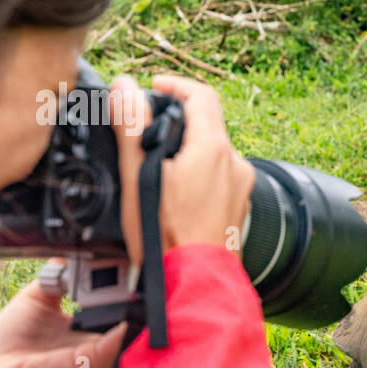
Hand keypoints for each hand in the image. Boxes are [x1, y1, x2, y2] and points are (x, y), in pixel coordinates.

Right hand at [108, 74, 254, 265]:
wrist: (194, 282)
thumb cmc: (164, 236)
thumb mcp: (138, 176)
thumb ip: (132, 126)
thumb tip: (125, 87)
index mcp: (213, 148)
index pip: (201, 95)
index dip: (175, 85)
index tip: (154, 87)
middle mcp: (235, 164)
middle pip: (208, 124)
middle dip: (177, 121)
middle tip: (147, 130)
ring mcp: (241, 187)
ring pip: (213, 152)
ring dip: (187, 150)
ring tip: (156, 168)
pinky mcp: (239, 206)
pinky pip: (219, 176)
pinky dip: (199, 173)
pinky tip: (176, 195)